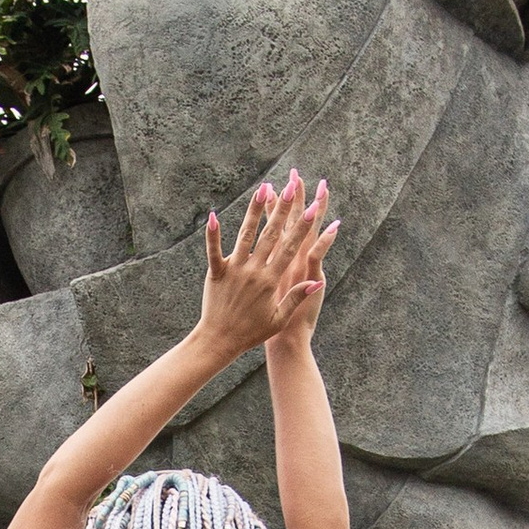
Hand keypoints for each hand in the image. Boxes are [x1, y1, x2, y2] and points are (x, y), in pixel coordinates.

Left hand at [197, 173, 337, 364]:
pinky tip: (213, 215)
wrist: (220, 341)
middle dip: (283, 209)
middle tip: (291, 187)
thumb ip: (296, 297)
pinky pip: (214, 250)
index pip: (290, 248)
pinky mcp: (216, 273)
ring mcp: (234, 270)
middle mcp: (254, 271)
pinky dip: (213, 233)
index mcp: (271, 281)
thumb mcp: (279, 319)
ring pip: (246, 235)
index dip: (303, 227)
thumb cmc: (252, 332)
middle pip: (271, 235)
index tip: (313, 208)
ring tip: (263, 189)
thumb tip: (316, 281)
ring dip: (255, 211)